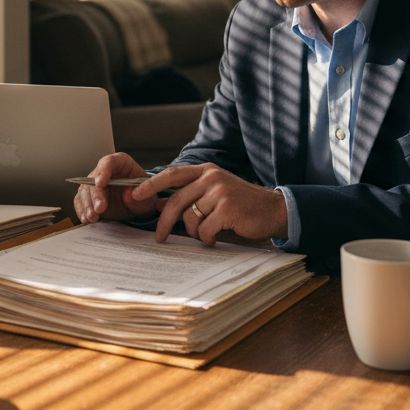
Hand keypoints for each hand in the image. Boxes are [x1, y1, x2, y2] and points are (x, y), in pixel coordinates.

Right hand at [73, 152, 158, 223]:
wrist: (138, 204)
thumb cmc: (143, 194)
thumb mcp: (148, 195)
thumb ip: (142, 193)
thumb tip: (129, 195)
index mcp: (120, 163)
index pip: (108, 162)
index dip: (103, 171)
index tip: (100, 183)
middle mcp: (104, 171)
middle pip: (94, 179)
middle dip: (96, 195)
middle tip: (99, 209)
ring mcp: (94, 183)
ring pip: (85, 191)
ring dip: (88, 205)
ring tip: (93, 217)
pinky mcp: (88, 196)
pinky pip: (80, 201)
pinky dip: (82, 210)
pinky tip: (87, 218)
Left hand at [131, 163, 286, 245]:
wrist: (274, 210)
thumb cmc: (241, 204)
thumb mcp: (215, 194)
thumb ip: (190, 196)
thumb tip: (158, 205)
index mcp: (206, 171)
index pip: (172, 174)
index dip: (151, 184)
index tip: (135, 194)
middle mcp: (212, 177)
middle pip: (176, 200)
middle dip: (164, 222)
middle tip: (159, 236)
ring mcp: (220, 192)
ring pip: (190, 218)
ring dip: (196, 232)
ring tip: (208, 234)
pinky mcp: (228, 209)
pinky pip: (205, 229)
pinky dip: (208, 238)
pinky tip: (217, 237)